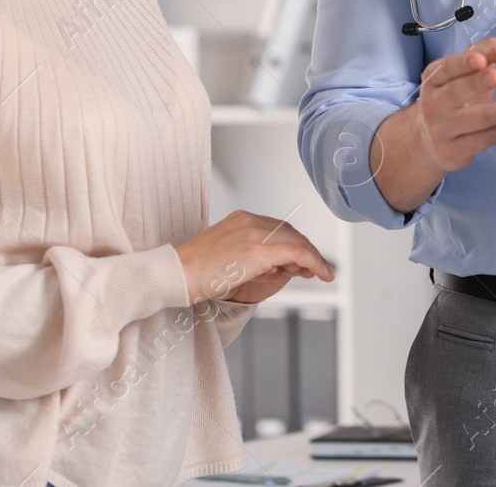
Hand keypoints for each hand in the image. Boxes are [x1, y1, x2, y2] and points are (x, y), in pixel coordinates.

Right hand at [174, 210, 334, 305]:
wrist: (174, 274)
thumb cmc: (193, 272)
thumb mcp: (226, 257)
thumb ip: (250, 255)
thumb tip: (274, 265)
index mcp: (242, 220)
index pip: (278, 229)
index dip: (295, 245)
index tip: (301, 262)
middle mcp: (251, 221)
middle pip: (291, 233)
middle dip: (306, 252)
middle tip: (315, 270)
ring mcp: (255, 233)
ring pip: (298, 242)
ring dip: (313, 259)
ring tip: (319, 274)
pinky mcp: (259, 250)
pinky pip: (298, 253)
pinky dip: (314, 262)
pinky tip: (321, 274)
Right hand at [411, 37, 495, 171]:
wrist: (429, 142)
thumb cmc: (450, 102)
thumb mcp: (458, 75)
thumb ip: (479, 54)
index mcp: (433, 79)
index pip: (449, 67)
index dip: (467, 62)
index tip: (485, 58)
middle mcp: (433, 105)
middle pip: (457, 92)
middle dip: (478, 82)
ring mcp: (444, 130)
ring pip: (483, 117)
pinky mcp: (457, 151)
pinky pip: (491, 136)